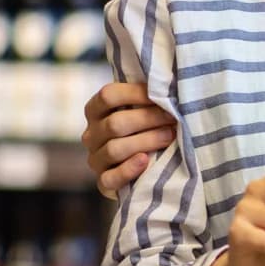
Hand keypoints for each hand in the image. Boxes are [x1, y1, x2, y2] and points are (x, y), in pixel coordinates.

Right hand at [83, 82, 175, 197]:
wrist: (146, 170)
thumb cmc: (148, 129)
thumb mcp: (143, 110)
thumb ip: (148, 98)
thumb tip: (168, 82)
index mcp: (95, 111)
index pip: (108, 96)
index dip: (135, 93)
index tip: (162, 95)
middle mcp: (91, 135)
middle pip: (115, 123)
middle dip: (147, 119)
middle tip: (173, 118)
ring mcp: (95, 160)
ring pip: (114, 149)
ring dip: (146, 141)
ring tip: (169, 136)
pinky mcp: (103, 183)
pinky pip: (110, 178)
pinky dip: (128, 170)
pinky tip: (145, 161)